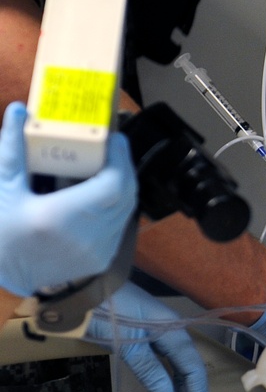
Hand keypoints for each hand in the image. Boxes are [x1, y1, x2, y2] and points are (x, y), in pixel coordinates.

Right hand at [0, 101, 137, 295]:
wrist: (2, 280)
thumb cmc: (1, 235)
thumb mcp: (5, 190)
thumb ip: (13, 150)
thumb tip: (18, 112)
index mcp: (63, 218)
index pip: (114, 183)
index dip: (119, 158)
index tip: (113, 138)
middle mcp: (88, 236)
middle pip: (126, 192)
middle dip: (122, 166)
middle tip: (110, 147)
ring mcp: (99, 251)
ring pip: (127, 208)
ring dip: (121, 184)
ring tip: (105, 166)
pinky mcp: (102, 258)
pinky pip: (120, 224)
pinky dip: (116, 205)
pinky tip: (100, 193)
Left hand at [86, 282, 209, 391]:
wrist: (84, 286)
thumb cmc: (106, 310)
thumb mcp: (125, 341)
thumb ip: (148, 367)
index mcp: (172, 331)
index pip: (191, 368)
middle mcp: (172, 332)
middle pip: (189, 371)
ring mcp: (160, 335)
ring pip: (179, 369)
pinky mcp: (146, 337)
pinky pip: (167, 364)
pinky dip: (171, 382)